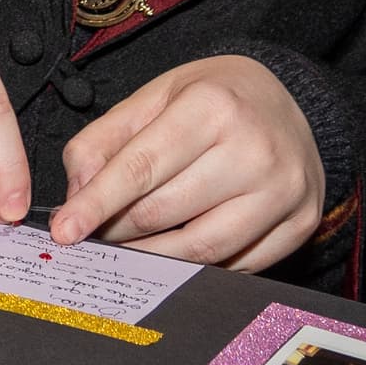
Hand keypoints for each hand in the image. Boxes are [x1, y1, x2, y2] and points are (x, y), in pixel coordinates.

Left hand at [47, 56, 325, 267]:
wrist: (292, 100)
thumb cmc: (215, 99)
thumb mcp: (155, 97)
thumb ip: (104, 141)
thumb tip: (76, 197)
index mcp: (214, 106)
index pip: (141, 169)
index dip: (96, 205)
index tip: (64, 231)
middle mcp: (255, 149)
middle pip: (163, 214)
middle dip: (117, 231)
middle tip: (97, 234)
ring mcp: (284, 190)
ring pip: (198, 250)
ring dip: (151, 258)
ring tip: (129, 249)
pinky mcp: (300, 223)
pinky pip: (235, 265)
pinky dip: (197, 266)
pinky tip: (178, 251)